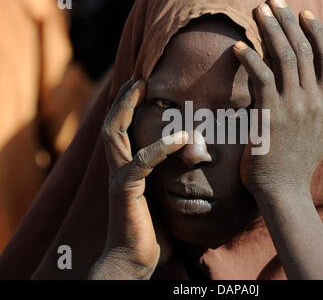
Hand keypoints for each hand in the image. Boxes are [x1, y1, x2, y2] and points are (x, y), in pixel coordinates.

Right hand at [89, 78, 187, 279]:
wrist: (134, 261)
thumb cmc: (151, 232)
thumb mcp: (161, 198)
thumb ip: (167, 179)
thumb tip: (192, 163)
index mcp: (126, 169)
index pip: (122, 131)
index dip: (128, 108)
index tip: (142, 89)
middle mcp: (118, 169)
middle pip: (112, 124)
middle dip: (123, 100)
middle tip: (139, 79)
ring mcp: (119, 178)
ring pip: (115, 134)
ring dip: (128, 109)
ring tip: (144, 89)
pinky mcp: (126, 191)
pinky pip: (142, 162)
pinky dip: (161, 147)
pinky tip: (182, 138)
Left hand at [234, 0, 322, 199]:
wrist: (284, 190)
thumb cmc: (297, 163)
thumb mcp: (319, 133)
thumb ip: (320, 107)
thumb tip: (310, 84)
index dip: (316, 31)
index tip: (304, 13)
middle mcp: (315, 100)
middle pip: (304, 48)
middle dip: (288, 20)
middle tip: (274, 0)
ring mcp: (294, 106)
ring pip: (285, 56)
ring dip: (270, 30)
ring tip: (258, 11)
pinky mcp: (271, 114)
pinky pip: (261, 77)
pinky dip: (251, 58)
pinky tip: (240, 47)